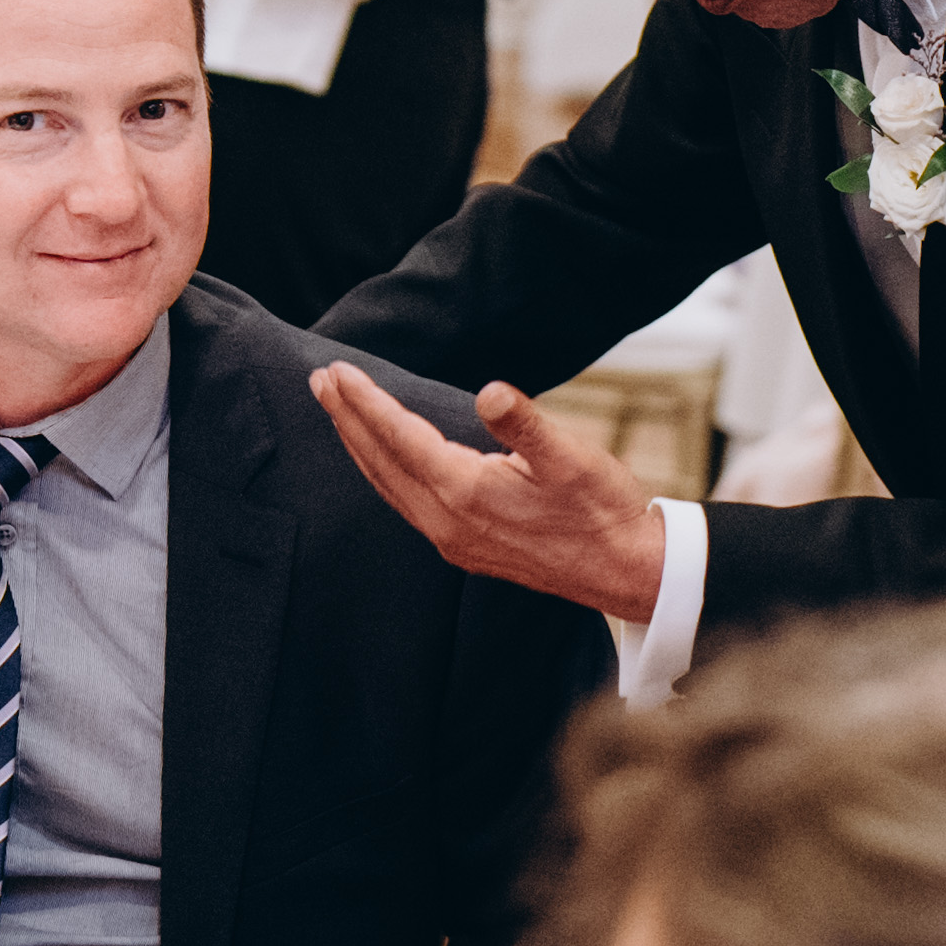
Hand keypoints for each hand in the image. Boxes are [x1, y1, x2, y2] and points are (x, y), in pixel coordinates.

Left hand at [307, 366, 671, 622]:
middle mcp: (447, 521)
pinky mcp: (463, 547)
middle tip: (319, 379)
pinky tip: (381, 459)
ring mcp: (452, 539)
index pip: (400, 438)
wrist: (626, 573)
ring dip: (359, 445)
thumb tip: (490, 392)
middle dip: (347, 419)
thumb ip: (525, 424)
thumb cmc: (603, 511)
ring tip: (338, 411)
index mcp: (466, 493)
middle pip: (380, 462)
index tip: (337, 371)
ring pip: (387, 485)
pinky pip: (404, 503)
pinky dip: (382, 472)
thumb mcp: (572, 458)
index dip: (366, 402)